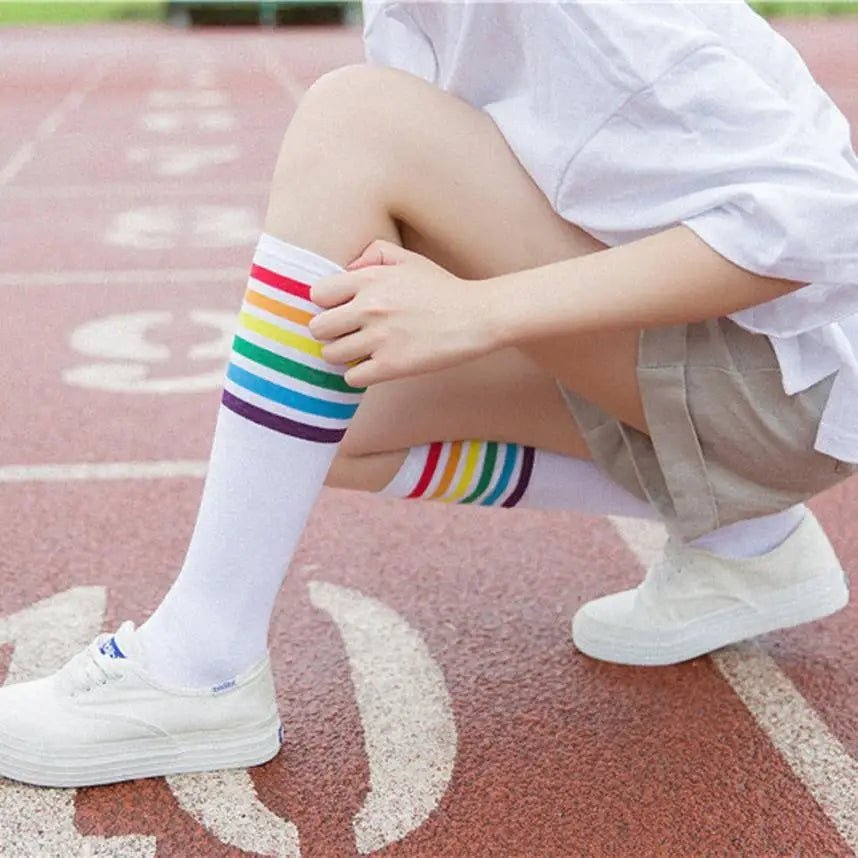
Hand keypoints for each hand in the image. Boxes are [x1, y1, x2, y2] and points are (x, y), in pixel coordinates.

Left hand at [309, 240, 497, 386]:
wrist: (478, 316)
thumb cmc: (442, 288)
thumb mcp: (409, 259)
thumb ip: (373, 253)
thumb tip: (347, 268)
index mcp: (369, 279)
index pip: (318, 294)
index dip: (327, 305)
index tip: (343, 310)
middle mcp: (369, 307)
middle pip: (318, 328)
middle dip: (330, 333)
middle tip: (349, 334)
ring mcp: (379, 338)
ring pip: (331, 355)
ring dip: (344, 356)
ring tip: (363, 351)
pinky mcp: (392, 365)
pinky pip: (352, 378)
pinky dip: (360, 375)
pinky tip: (374, 366)